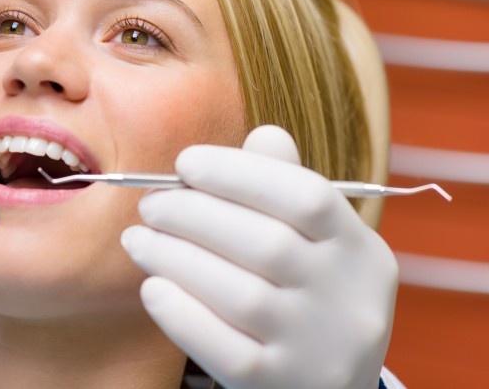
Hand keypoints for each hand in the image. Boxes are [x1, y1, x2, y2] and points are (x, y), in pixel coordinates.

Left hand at [121, 125, 396, 388]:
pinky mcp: (282, 386)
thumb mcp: (315, 244)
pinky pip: (225, 350)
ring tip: (138, 240)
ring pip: (242, 297)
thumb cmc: (302, 296)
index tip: (185, 163)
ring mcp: (320, 350)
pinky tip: (153, 288)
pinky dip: (181, 314)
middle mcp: (350, 301)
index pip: (307, 197)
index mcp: (360, 250)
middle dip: (193, 215)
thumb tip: (263, 135)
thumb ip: (285, 187)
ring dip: (175, 258)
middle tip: (150, 205)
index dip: (239, 173)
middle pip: (267, 244)